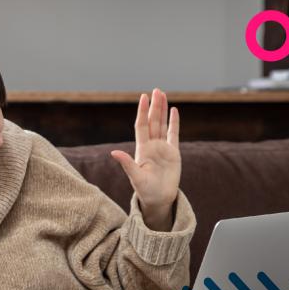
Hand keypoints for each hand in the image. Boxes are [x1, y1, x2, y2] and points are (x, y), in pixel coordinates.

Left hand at [111, 88, 180, 230]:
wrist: (158, 199)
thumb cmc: (145, 190)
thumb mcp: (135, 177)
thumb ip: (127, 164)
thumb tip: (114, 153)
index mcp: (142, 149)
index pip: (141, 125)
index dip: (142, 111)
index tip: (143, 97)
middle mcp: (151, 146)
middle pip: (152, 121)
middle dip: (154, 106)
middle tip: (156, 90)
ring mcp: (162, 148)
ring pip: (162, 124)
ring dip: (163, 110)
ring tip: (163, 94)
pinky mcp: (173, 152)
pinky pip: (174, 134)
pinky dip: (174, 122)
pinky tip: (174, 111)